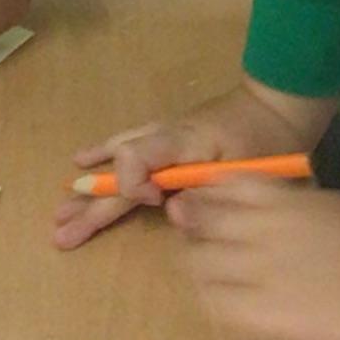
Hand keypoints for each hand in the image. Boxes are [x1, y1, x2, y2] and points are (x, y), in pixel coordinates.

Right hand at [53, 80, 331, 248]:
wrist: (279, 105)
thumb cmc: (269, 139)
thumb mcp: (250, 172)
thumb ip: (210, 192)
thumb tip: (170, 210)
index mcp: (182, 142)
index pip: (135, 157)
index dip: (131, 183)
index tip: (153, 202)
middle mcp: (163, 137)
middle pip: (118, 172)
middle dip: (89, 206)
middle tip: (61, 234)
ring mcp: (162, 135)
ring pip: (116, 160)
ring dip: (88, 187)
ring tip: (61, 210)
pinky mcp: (168, 138)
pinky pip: (127, 144)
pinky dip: (103, 153)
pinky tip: (79, 160)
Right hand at [168, 177, 339, 339]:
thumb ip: (287, 329)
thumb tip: (264, 319)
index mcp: (263, 313)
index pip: (209, 299)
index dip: (210, 292)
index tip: (217, 289)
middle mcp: (255, 269)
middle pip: (202, 258)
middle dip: (203, 256)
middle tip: (209, 253)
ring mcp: (271, 229)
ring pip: (213, 218)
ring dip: (204, 218)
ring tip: (202, 216)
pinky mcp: (292, 199)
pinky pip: (243, 186)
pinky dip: (227, 186)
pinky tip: (222, 187)